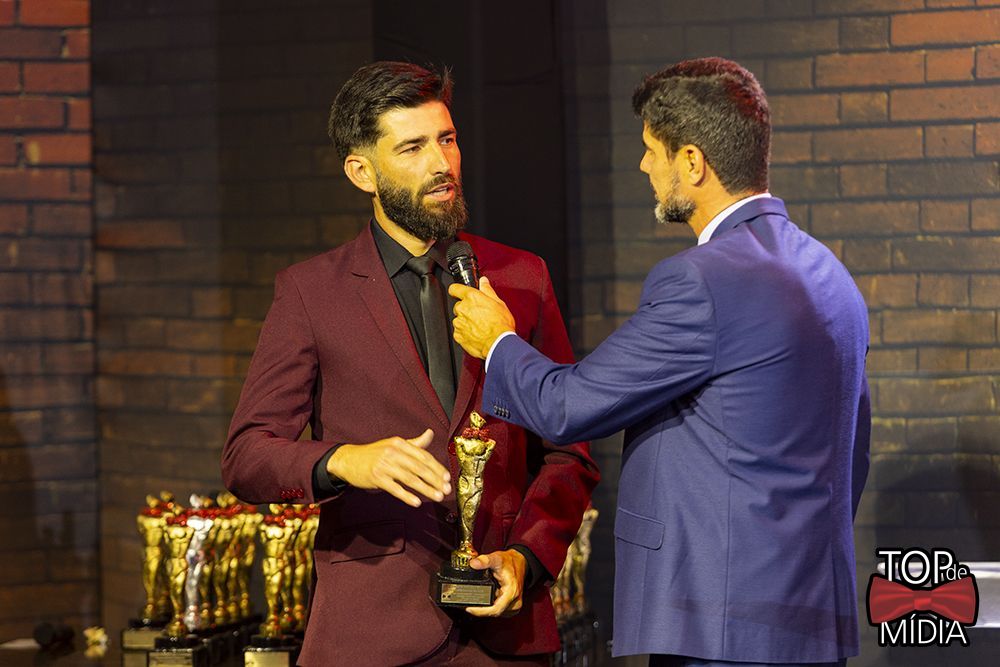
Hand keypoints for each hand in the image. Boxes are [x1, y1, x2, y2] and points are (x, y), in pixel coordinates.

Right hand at [326, 429, 450, 507]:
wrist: (348, 460)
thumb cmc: (374, 453)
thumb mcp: (394, 445)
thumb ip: (414, 443)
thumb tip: (431, 433)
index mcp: (400, 443)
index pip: (423, 455)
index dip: (436, 467)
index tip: (447, 477)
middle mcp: (393, 452)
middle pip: (419, 467)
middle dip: (435, 479)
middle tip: (446, 490)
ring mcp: (384, 465)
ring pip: (409, 479)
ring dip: (425, 489)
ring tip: (437, 496)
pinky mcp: (376, 478)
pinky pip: (395, 488)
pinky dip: (406, 496)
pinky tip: (416, 502)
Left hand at [448, 276, 515, 359]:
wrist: (498, 344)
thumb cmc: (501, 325)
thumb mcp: (499, 303)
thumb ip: (487, 290)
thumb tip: (483, 282)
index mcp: (472, 298)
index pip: (455, 288)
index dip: (457, 290)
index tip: (458, 292)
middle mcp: (462, 309)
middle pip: (458, 306)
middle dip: (466, 309)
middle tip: (479, 314)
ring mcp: (459, 323)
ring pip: (459, 319)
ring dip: (466, 321)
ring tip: (480, 326)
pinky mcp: (458, 335)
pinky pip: (459, 331)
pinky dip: (465, 332)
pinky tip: (477, 333)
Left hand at [464, 549, 526, 617]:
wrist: (520, 562)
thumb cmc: (510, 562)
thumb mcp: (497, 558)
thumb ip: (485, 560)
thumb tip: (474, 564)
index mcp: (512, 592)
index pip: (495, 609)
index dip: (481, 611)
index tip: (470, 609)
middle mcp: (515, 602)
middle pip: (494, 613)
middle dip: (480, 609)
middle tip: (468, 603)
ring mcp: (514, 606)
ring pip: (496, 613)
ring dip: (485, 609)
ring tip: (476, 600)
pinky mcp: (511, 607)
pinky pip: (498, 611)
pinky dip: (490, 607)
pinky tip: (485, 600)